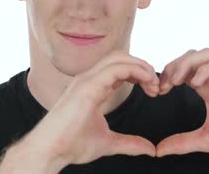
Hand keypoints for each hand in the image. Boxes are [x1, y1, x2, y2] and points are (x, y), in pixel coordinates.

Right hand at [20, 50, 160, 168]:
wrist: (51, 151)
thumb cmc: (71, 144)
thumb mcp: (108, 143)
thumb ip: (130, 143)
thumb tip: (150, 148)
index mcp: (92, 86)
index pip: (119, 67)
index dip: (139, 74)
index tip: (153, 90)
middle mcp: (89, 79)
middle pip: (120, 57)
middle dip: (142, 66)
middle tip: (157, 85)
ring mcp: (86, 80)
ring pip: (119, 58)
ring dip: (141, 67)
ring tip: (154, 83)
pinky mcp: (87, 86)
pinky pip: (116, 68)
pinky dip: (135, 71)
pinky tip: (146, 82)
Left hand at [155, 48, 208, 157]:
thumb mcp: (207, 140)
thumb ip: (183, 142)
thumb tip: (159, 150)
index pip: (184, 70)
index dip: (168, 76)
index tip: (158, 91)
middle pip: (191, 56)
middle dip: (173, 66)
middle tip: (163, 85)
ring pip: (204, 55)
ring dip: (186, 64)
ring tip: (175, 81)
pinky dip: (204, 70)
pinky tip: (195, 83)